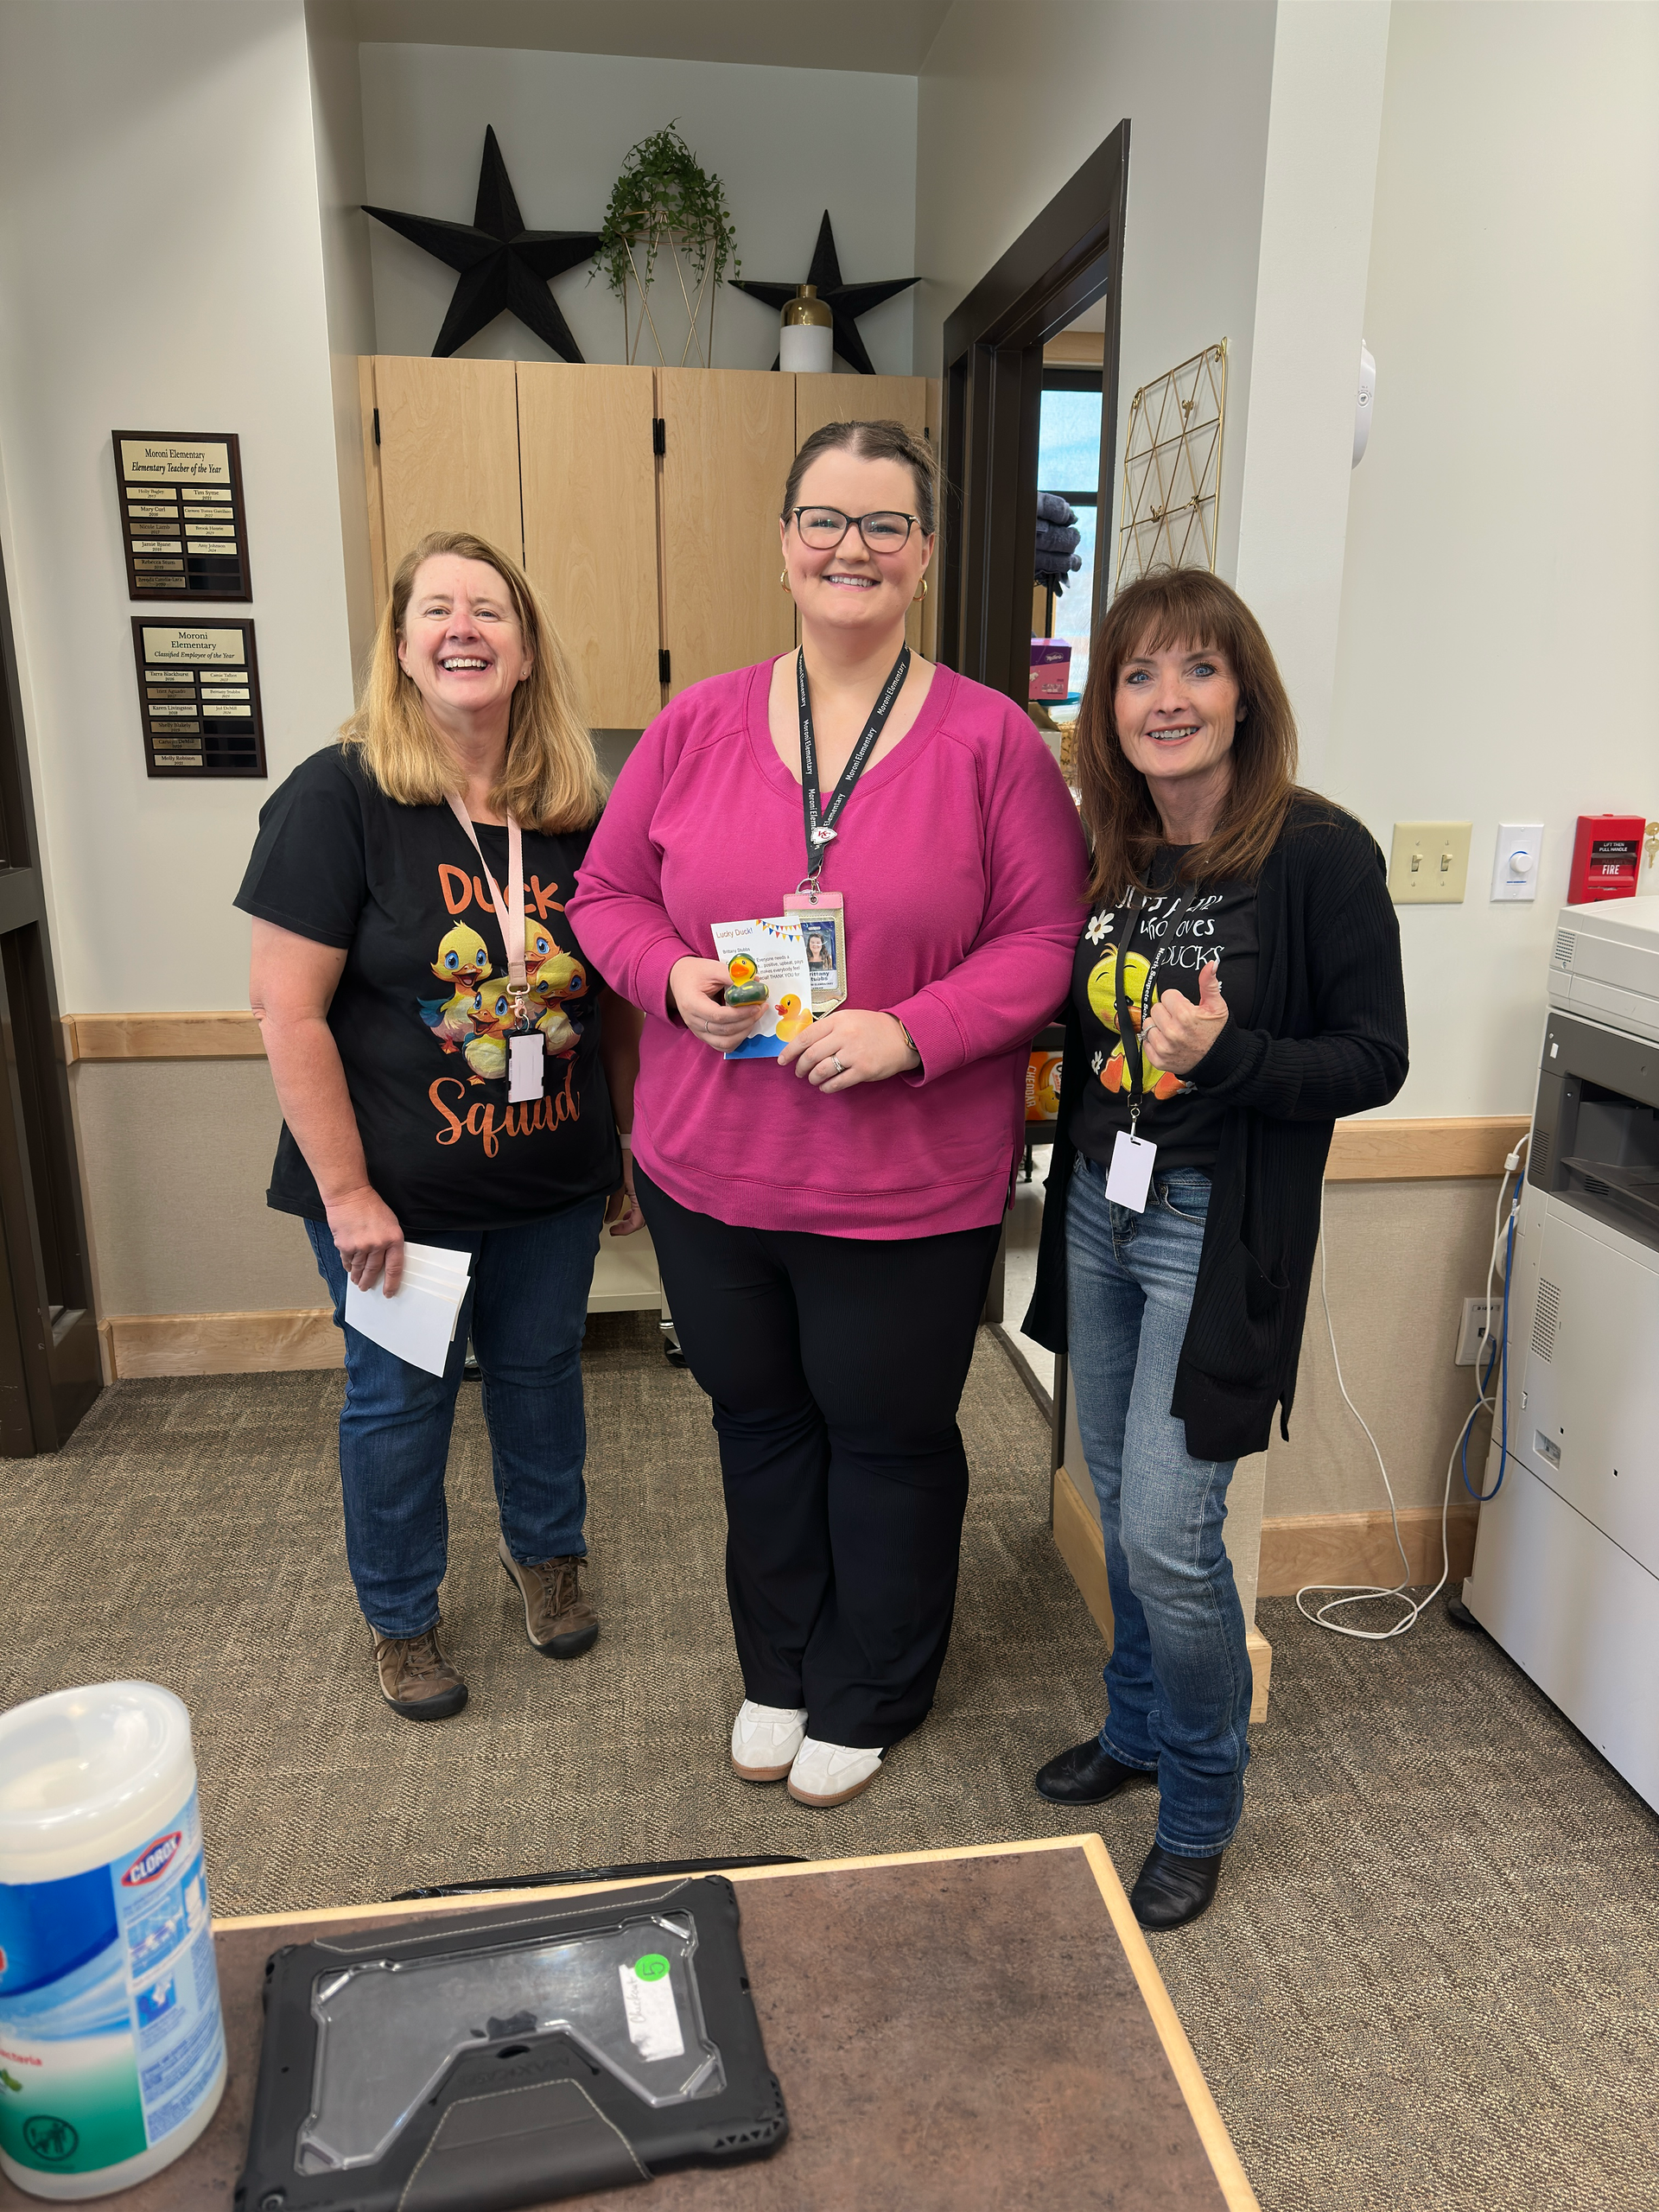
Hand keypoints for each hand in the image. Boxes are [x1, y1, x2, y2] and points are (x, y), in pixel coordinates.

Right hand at [325, 1184, 403, 1291]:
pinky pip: (347, 1261)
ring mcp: (361, 1246)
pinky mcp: (345, 1246)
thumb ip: (389, 1242)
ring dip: (357, 1276)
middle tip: (366, 1287)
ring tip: (356, 1280)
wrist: (350, 1194)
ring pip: (359, 1268)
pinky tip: (349, 1269)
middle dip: (369, 1281)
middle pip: (374, 1270)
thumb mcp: (390, 1222)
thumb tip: (385, 1260)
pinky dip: (348, 1266)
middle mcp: (378, 1244)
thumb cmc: (371, 1206)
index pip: (395, 1268)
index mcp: (393, 1239)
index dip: (392, 1283)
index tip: (388, 1292)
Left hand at [606, 1146, 644, 1235]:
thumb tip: (609, 1219)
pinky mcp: (649, 1189)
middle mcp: (650, 1199)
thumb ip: (614, 1206)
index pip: (636, 1224)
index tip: (613, 1230)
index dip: (623, 1230)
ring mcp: (650, 1194)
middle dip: (629, 1224)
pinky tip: (630, 1207)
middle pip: (642, 1221)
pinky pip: (645, 1204)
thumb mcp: (617, 1188)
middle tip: (617, 1226)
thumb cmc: (628, 1163)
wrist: (633, 1146)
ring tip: (623, 1217)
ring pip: (644, 1213)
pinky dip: (637, 1208)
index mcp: (643, 1201)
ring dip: (633, 1217)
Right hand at [669, 957, 760, 1053]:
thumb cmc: (695, 972)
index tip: (756, 1005)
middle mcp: (692, 1021)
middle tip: (760, 1009)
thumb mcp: (713, 968)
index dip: (741, 1013)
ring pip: (724, 1043)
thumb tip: (755, 983)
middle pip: (724, 1030)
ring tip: (754, 1018)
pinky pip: (721, 1046)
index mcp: (692, 1003)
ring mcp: (697, 1030)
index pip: (718, 1016)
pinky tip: (744, 1027)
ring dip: (743, 1033)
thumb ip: (732, 976)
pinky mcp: (702, 1035)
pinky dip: (736, 1040)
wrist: (678, 979)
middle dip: (747, 1021)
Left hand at [778, 1008, 919, 1092]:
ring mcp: (855, 1054)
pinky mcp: (864, 1070)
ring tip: (813, 1079)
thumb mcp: (849, 1018)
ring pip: (822, 1070)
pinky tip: (825, 1087)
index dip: (790, 1051)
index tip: (782, 1060)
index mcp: (838, 1020)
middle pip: (811, 1055)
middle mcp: (845, 1035)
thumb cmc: (872, 1028)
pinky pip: (837, 1082)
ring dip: (813, 1078)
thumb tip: (802, 1044)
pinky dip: (827, 1087)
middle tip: (799, 1072)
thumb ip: (827, 1028)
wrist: (902, 1036)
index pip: (806, 1036)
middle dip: (800, 1067)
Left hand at [1142, 961, 1227, 1075]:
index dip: (1176, 1001)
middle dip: (1167, 1012)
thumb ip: (1208, 984)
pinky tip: (1168, 1042)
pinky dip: (1154, 1041)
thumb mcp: (1216, 1006)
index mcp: (1185, 1015)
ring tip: (1173, 1031)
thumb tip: (1210, 964)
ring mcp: (1164, 1047)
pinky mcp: (1158, 1059)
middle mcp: (1172, 1031)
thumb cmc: (1217, 1033)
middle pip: (1156, 1009)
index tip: (1184, 1008)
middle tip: (1179, 1020)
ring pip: (1148, 1024)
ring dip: (1158, 1026)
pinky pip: (1145, 1042)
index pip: (1166, 995)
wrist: (1218, 1060)